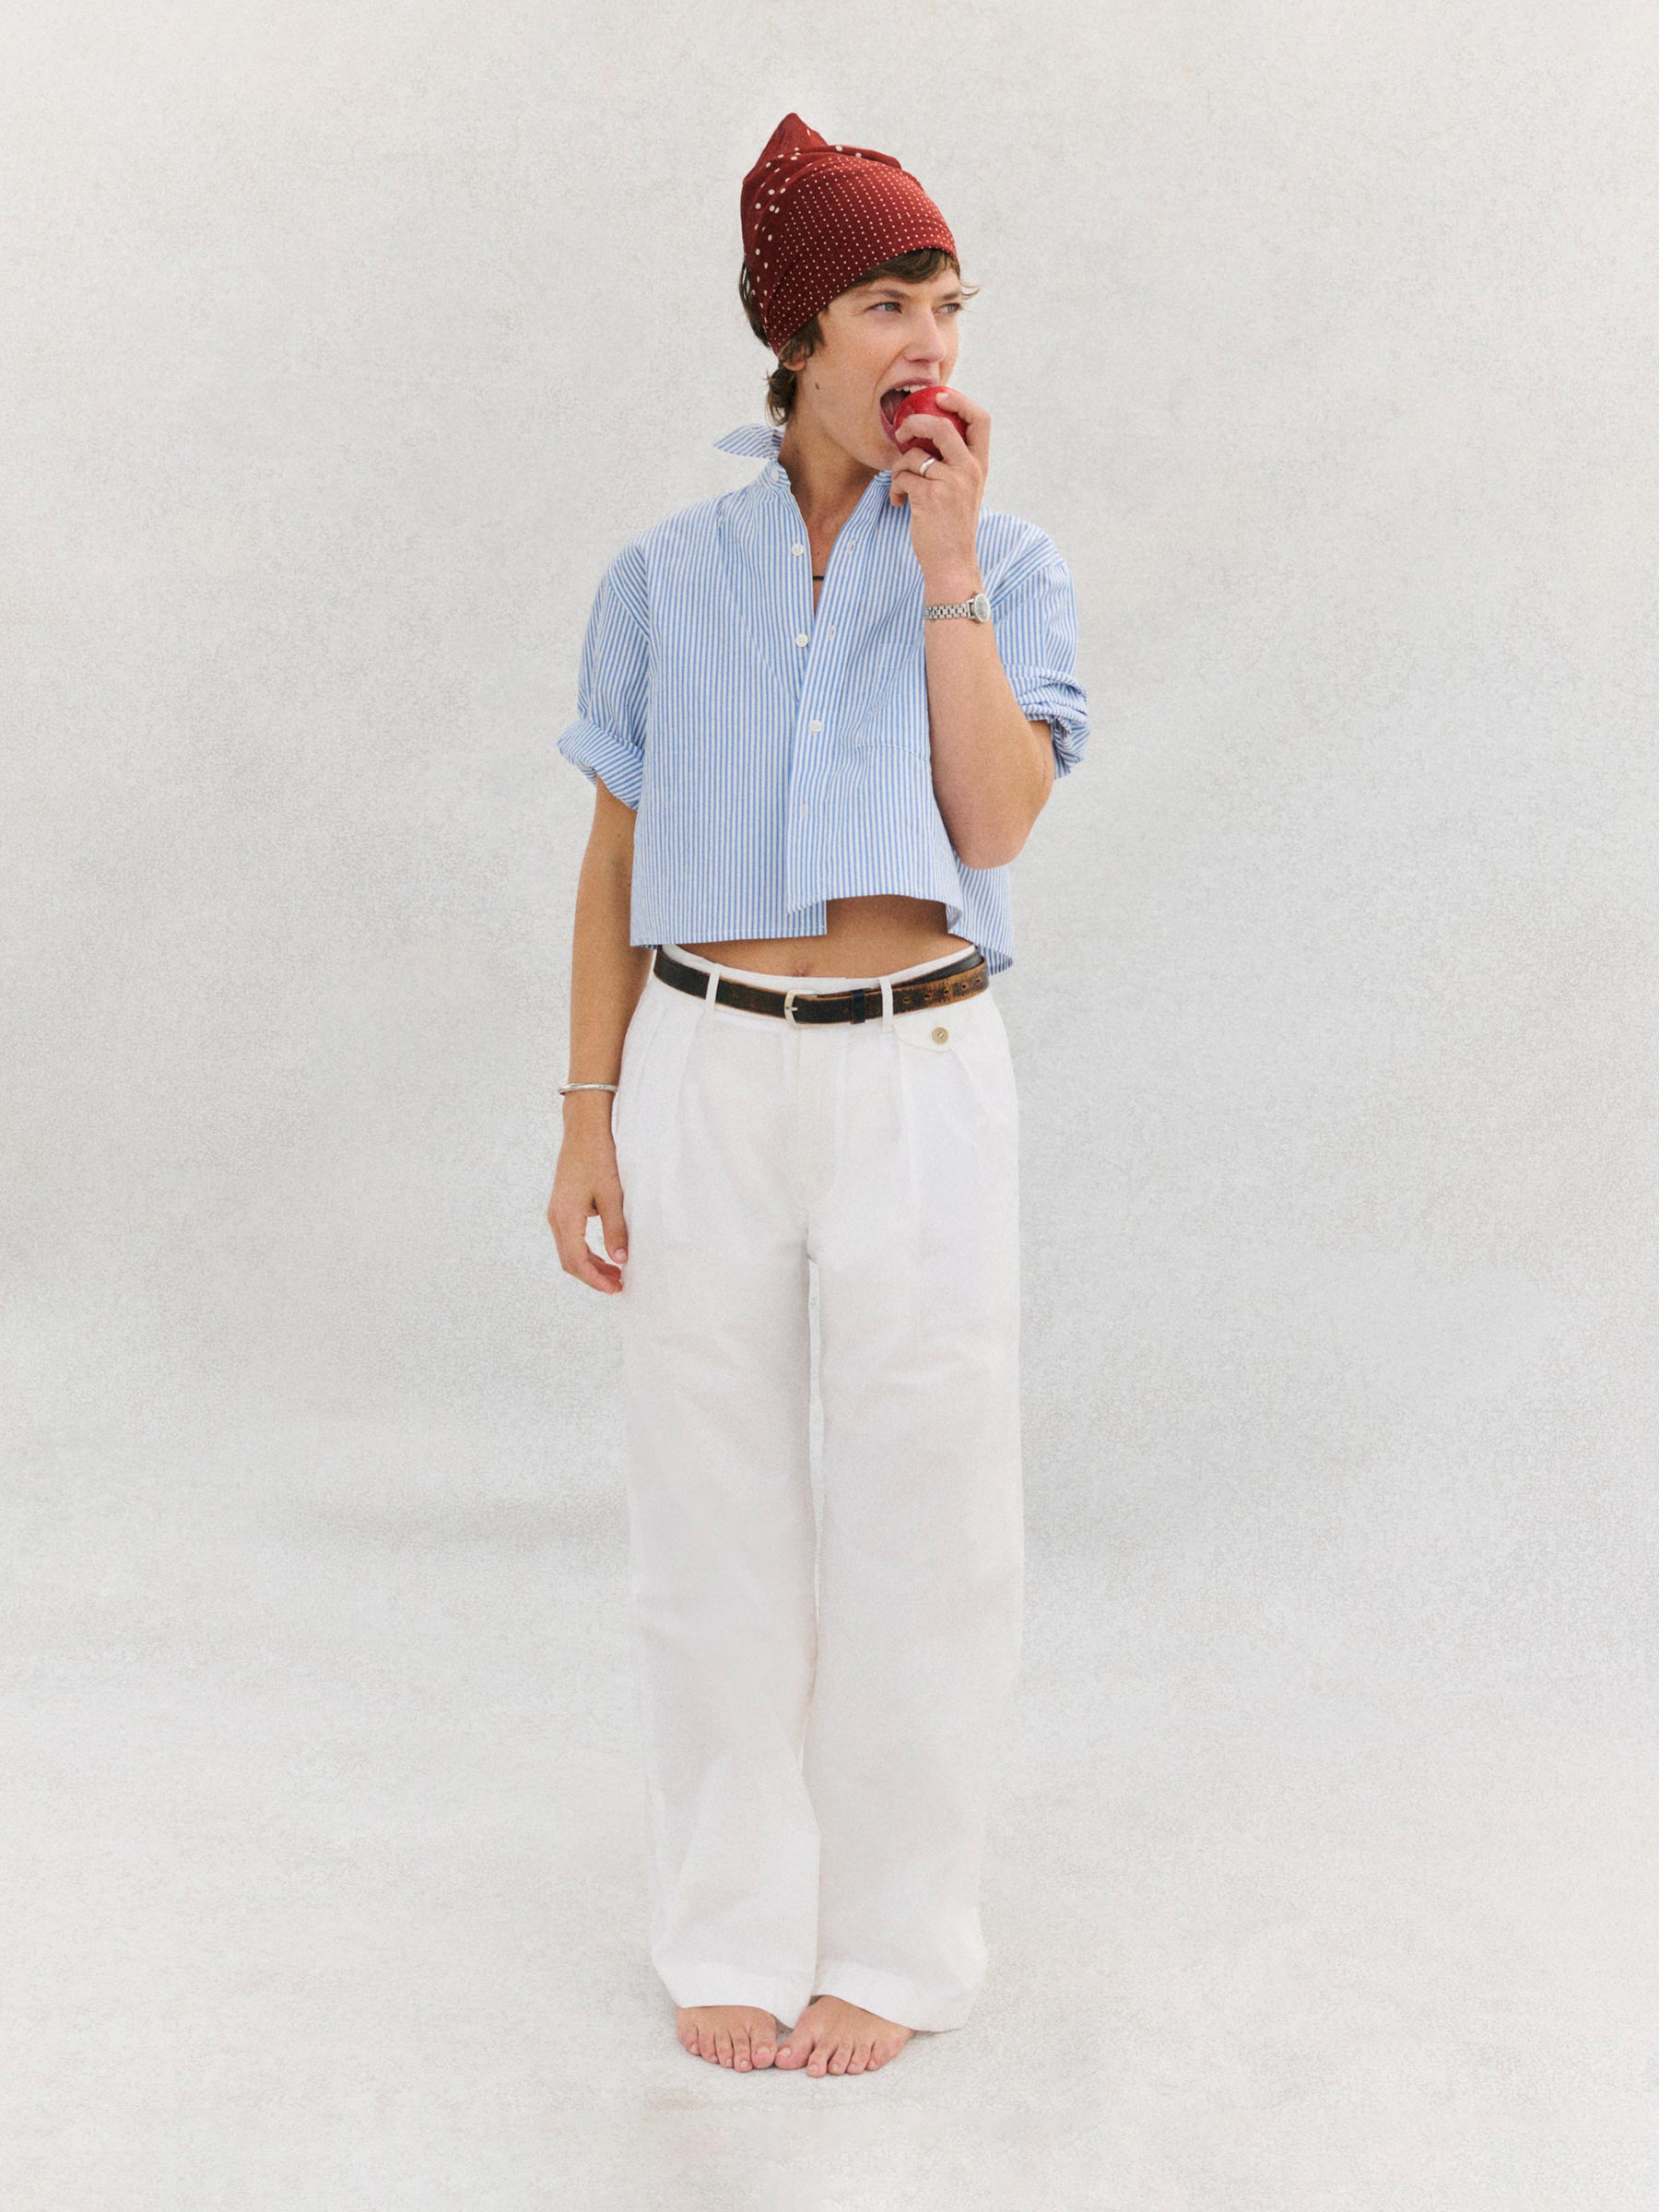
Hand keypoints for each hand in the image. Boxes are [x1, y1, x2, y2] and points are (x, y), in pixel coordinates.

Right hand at [548, 1110, 628, 1293]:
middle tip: (618, 1285)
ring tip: (615, 1273)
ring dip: (590, 1265)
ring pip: (569, 1251)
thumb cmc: (598, 1159)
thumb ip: (615, 1230)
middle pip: (570, 1261)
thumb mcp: (612, 1196)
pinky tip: (605, 1254)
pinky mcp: (561, 1207)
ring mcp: (556, 1213)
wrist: (583, 1132)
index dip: (595, 1279)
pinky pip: (570, 1238)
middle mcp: (556, 1218)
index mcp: (566, 1217)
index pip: (576, 1261)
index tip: (615, 1289)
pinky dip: (586, 1251)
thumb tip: (620, 1259)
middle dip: (593, 1277)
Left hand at [888, 388, 987, 587]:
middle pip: (941, 426)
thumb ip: (955, 462)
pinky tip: (901, 503)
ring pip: (914, 455)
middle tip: (901, 432)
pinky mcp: (930, 497)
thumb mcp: (964, 490)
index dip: (959, 401)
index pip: (980, 419)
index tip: (938, 397)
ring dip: (899, 468)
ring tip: (901, 486)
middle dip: (915, 422)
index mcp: (980, 465)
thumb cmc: (952, 526)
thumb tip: (927, 432)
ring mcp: (951, 483)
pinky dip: (896, 488)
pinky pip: (903, 477)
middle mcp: (970, 470)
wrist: (952, 563)